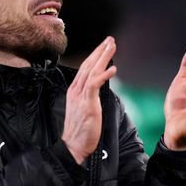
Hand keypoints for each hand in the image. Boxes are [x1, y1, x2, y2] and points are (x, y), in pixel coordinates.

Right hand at [62, 37, 117, 163]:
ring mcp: (81, 96)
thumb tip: (99, 86)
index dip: (95, 55)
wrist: (73, 145)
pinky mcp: (87, 103)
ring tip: (112, 47)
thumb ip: (90, 95)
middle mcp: (76, 90)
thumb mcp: (84, 108)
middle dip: (100, 51)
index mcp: (75, 90)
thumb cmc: (80, 130)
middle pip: (89, 65)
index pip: (85, 68)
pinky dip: (103, 76)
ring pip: (92, 71)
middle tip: (110, 40)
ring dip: (103, 58)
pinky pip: (95, 85)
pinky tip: (112, 70)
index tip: (104, 46)